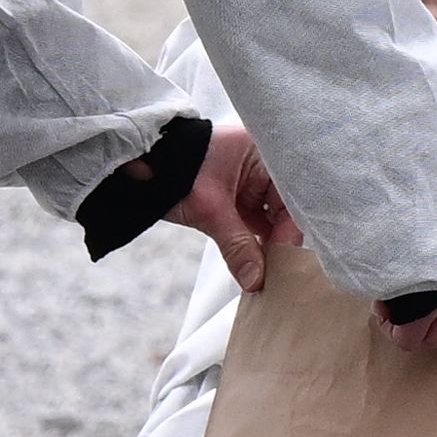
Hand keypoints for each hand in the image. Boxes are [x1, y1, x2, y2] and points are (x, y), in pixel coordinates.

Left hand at [174, 125, 297, 293]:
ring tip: (268, 275)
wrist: (143, 162)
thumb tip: (256, 281)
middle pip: (286, 211)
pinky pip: (257, 223)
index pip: (293, 198)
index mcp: (266, 155)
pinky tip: (257, 266)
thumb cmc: (176, 170)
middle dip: (280, 242)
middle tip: (278, 275)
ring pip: (272, 220)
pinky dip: (255, 243)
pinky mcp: (241, 199)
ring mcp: (253, 183)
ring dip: (268, 246)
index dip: (290, 232)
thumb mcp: (210, 209)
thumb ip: (237, 245)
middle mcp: (266, 167)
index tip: (283, 264)